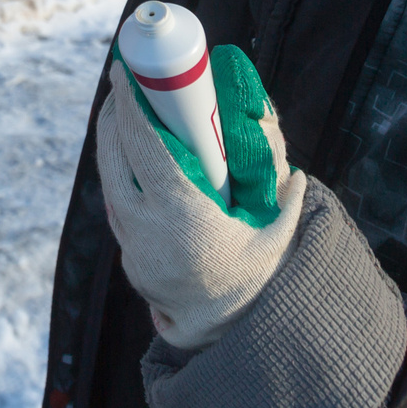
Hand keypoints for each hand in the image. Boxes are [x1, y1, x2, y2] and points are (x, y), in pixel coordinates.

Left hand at [96, 48, 307, 350]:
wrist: (222, 333)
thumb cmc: (253, 280)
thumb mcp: (276, 239)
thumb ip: (288, 203)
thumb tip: (297, 173)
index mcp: (180, 211)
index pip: (142, 146)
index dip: (127, 105)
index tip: (121, 73)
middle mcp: (145, 224)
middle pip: (114, 155)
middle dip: (113, 116)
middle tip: (123, 85)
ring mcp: (130, 241)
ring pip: (109, 180)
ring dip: (111, 143)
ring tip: (123, 113)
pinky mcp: (126, 253)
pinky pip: (116, 202)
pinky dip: (117, 173)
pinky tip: (129, 156)